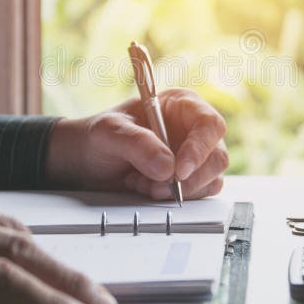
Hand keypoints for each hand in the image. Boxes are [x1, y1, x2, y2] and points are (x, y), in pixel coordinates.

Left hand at [45, 88, 227, 199]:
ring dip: (178, 190)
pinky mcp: (189, 179)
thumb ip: (137, 144)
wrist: (86, 160)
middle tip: (158, 186)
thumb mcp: (109, 133)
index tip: (179, 170)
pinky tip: (147, 188)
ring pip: (211, 179)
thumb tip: (167, 166)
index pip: (209, 124)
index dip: (200, 148)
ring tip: (143, 183)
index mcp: (182, 105)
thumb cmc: (99, 136)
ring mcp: (193, 156)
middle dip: (189, 177)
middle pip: (217, 156)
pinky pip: (198, 194)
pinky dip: (173, 198)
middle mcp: (193, 130)